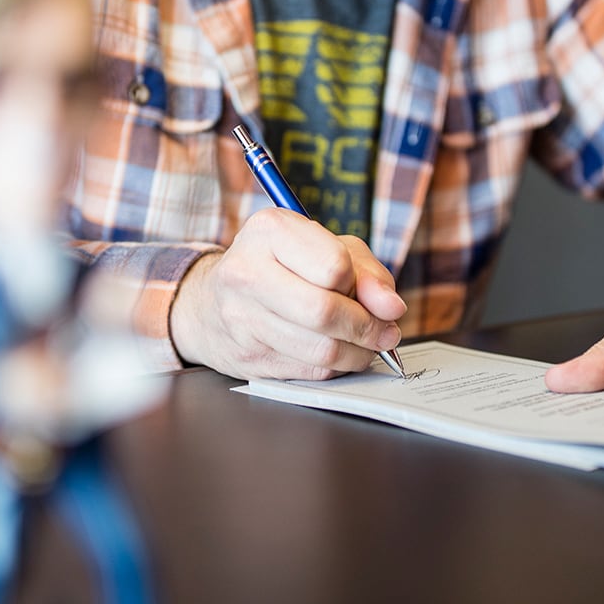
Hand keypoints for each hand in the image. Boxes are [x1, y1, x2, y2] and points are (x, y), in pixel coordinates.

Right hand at [168, 209, 406, 378]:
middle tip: (385, 332)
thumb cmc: (281, 267)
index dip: (358, 283)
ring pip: (321, 350)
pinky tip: (337, 354)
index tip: (359, 288)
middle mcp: (246, 272)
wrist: (212, 302)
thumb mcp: (328, 249)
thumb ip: (367, 273)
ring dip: (358, 353)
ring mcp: (241, 319)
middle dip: (367, 327)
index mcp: (269, 230)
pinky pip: (310, 373)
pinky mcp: (247, 359)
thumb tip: (391, 308)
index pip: (334, 266)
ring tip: (366, 344)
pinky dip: (336, 368)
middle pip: (325, 311)